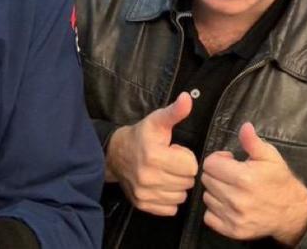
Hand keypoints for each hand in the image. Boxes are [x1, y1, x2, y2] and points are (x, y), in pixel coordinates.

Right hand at [105, 92, 197, 215]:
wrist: (114, 154)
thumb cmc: (141, 136)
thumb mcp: (157, 121)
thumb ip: (174, 112)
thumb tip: (187, 98)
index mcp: (154, 156)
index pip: (191, 166)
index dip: (185, 157)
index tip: (174, 151)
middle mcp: (148, 177)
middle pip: (187, 182)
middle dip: (182, 171)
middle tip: (170, 162)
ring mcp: (144, 193)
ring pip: (181, 196)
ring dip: (177, 186)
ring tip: (166, 173)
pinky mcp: (142, 205)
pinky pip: (171, 208)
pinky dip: (169, 198)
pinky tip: (161, 185)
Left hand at [201, 122, 306, 244]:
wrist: (292, 211)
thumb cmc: (278, 180)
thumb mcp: (269, 156)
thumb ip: (252, 141)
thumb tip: (244, 126)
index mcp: (244, 178)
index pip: (210, 164)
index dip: (218, 160)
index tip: (229, 161)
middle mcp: (237, 199)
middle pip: (206, 180)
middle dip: (216, 174)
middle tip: (231, 176)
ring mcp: (234, 217)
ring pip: (207, 197)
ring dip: (215, 192)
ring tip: (231, 190)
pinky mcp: (233, 231)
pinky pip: (209, 216)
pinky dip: (215, 210)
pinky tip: (228, 205)